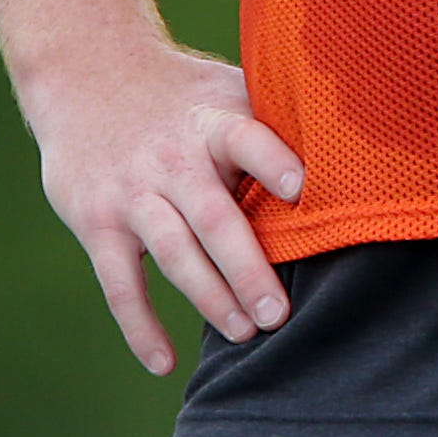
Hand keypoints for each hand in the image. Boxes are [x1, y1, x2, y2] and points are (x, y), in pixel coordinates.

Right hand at [22, 41, 305, 374]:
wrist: (84, 73)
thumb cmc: (180, 92)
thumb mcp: (226, 89)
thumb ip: (275, 118)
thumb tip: (353, 141)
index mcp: (213, 124)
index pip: (247, 140)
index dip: (274, 162)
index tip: (304, 190)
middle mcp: (172, 160)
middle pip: (214, 218)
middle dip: (247, 270)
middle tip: (280, 313)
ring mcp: (132, 194)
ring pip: (174, 253)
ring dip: (209, 297)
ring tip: (245, 334)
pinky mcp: (96, 222)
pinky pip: (119, 282)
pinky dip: (140, 325)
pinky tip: (165, 363)